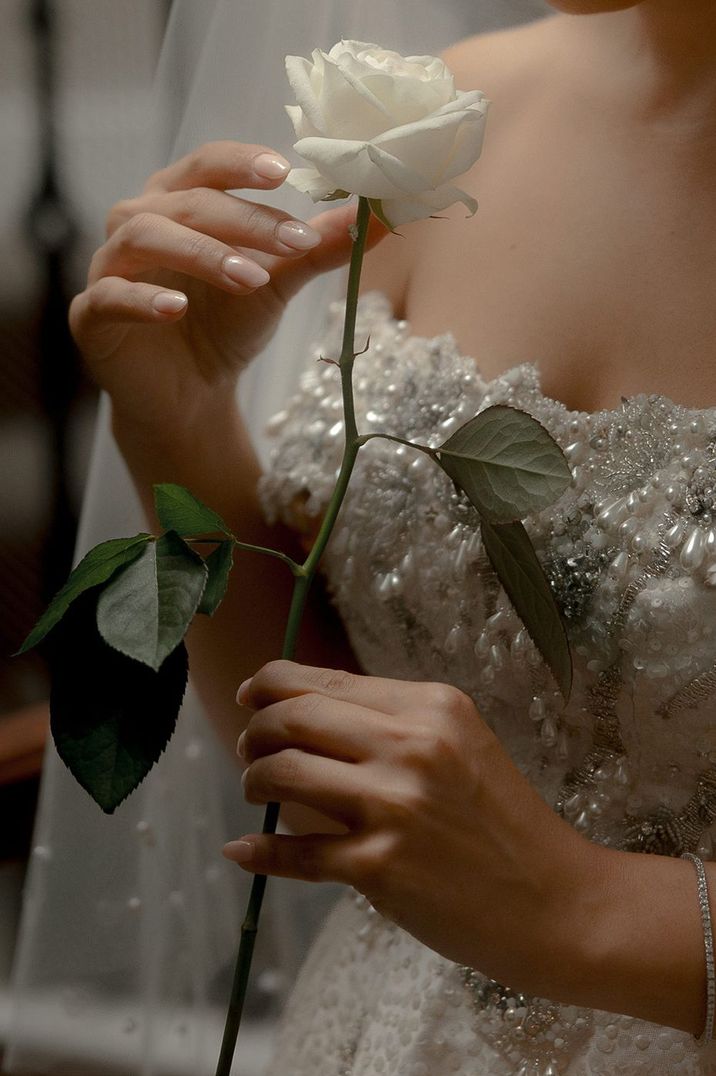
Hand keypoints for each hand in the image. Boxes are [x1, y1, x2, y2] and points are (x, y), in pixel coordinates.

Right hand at [69, 141, 385, 443]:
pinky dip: (144, 298)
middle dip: (243, 221)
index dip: (242, 163)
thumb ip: (317, 249)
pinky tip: (179, 308)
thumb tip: (379, 216)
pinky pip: (111, 295)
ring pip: (146, 237)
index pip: (207, 164)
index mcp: (179, 201)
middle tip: (293, 243)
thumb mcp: (277, 283)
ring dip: (203, 253)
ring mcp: (109, 266)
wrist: (188, 395)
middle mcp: (138, 221)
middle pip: (185, 201)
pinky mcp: (92, 314)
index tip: (287, 171)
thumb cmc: (225, 325)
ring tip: (251, 279)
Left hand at [225, 660, 603, 996]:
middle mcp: (411, 745)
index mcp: (431, 706)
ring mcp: (393, 806)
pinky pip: (296, 852)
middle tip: (249, 751)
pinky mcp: (380, 867)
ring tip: (257, 792)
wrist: (557, 903)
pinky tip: (244, 851)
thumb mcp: (461, 746)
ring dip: (254, 780)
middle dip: (256, 730)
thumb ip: (393, 724)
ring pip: (284, 772)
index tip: (250, 694)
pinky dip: (260, 851)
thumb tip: (306, 714)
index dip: (271, 684)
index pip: (325, 680)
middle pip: (294, 716)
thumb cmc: (506, 824)